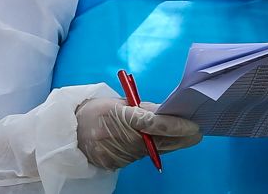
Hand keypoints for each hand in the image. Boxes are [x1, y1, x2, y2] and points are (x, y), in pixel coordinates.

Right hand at [75, 97, 201, 169]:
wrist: (70, 132)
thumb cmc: (96, 111)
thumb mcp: (118, 102)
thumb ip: (144, 109)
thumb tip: (168, 112)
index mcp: (120, 117)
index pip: (154, 123)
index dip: (176, 125)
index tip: (194, 125)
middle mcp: (120, 138)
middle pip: (159, 141)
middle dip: (181, 137)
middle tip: (197, 132)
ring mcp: (118, 154)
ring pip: (153, 150)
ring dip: (169, 143)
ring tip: (183, 134)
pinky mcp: (117, 165)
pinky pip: (142, 156)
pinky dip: (153, 149)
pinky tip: (160, 142)